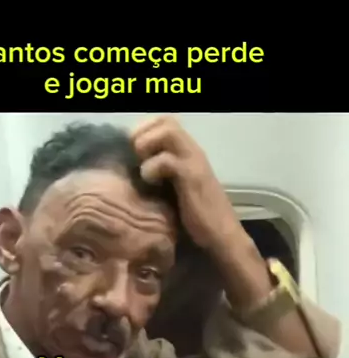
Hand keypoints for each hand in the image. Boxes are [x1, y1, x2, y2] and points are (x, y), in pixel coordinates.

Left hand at [132, 116, 242, 253]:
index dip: (146, 129)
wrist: (222, 236)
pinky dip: (151, 168)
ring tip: (143, 168)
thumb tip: (137, 169)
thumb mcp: (179, 188)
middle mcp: (193, 151)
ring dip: (147, 145)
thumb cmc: (199, 217)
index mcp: (190, 152)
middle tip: (137, 157)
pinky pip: (165, 160)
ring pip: (167, 131)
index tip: (135, 151)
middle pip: (166, 121)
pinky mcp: (191, 177)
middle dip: (143, 134)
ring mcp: (193, 161)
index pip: (167, 122)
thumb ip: (166, 174)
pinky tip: (151, 182)